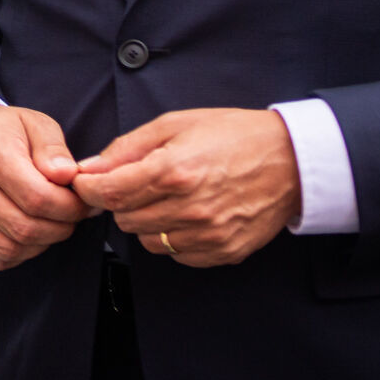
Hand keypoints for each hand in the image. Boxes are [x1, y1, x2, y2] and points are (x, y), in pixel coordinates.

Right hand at [0, 102, 91, 269]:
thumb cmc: (2, 129)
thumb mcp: (33, 122)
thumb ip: (53, 148)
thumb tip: (68, 176)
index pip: (38, 198)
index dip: (71, 207)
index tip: (82, 202)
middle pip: (25, 228)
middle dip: (61, 228)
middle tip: (71, 215)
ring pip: (10, 248)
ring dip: (42, 243)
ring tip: (52, 224)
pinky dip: (20, 253)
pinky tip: (30, 235)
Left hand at [74, 107, 301, 265]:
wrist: (292, 160)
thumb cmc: (234, 135)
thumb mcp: (175, 125)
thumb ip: (126, 148)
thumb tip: (89, 167)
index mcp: (174, 171)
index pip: (109, 194)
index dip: (89, 189)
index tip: (87, 182)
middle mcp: (190, 208)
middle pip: (124, 219)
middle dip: (121, 201)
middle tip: (137, 183)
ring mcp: (208, 234)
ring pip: (147, 241)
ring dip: (146, 221)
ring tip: (168, 197)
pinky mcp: (224, 251)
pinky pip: (177, 254)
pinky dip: (173, 237)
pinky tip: (188, 214)